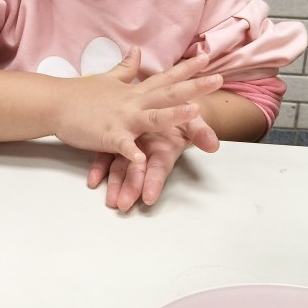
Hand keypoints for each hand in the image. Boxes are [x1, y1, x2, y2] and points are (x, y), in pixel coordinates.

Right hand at [53, 46, 221, 164]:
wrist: (55, 103)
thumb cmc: (81, 94)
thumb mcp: (108, 79)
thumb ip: (126, 68)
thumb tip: (136, 50)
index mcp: (135, 92)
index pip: (166, 77)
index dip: (187, 68)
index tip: (207, 58)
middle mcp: (133, 102)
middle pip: (169, 94)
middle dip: (194, 87)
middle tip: (217, 79)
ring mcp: (122, 119)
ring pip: (152, 117)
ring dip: (173, 115)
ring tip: (194, 112)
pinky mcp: (108, 135)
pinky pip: (123, 146)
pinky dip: (132, 153)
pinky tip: (142, 161)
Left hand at [87, 116, 218, 210]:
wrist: (167, 103)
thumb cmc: (180, 114)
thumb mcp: (193, 119)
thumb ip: (201, 132)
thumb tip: (213, 145)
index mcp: (164, 147)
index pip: (159, 168)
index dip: (154, 182)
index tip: (148, 197)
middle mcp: (146, 150)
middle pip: (137, 172)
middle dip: (130, 188)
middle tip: (121, 204)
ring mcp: (131, 147)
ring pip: (121, 168)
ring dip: (115, 184)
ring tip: (109, 200)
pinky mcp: (117, 140)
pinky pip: (106, 156)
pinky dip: (100, 168)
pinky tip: (93, 179)